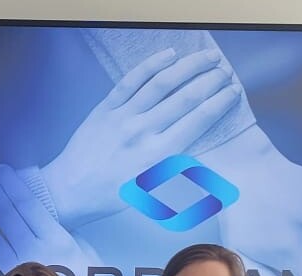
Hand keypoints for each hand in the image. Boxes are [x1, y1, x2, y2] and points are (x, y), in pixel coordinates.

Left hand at [41, 48, 242, 228]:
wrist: (69, 191)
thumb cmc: (110, 196)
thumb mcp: (149, 192)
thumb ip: (173, 169)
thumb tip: (199, 152)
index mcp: (157, 157)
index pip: (198, 121)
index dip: (219, 103)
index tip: (232, 92)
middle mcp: (143, 133)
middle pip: (186, 98)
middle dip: (210, 81)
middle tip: (225, 72)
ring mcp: (123, 117)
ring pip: (162, 84)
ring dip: (189, 67)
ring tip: (207, 57)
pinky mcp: (106, 107)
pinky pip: (131, 81)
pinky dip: (151, 65)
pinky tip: (169, 54)